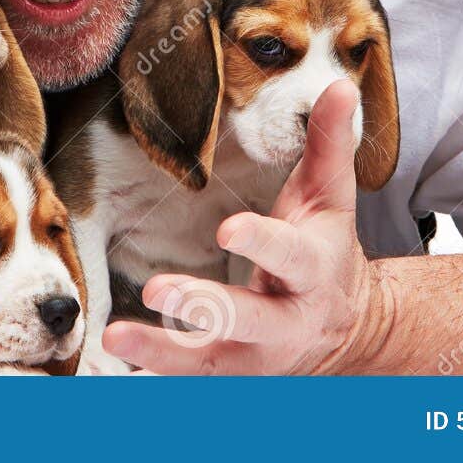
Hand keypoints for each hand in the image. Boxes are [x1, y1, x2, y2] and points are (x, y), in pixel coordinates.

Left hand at [102, 83, 384, 373]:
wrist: (347, 329)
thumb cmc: (325, 247)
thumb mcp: (330, 196)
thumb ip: (328, 142)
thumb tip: (338, 85)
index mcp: (313, 269)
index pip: (289, 254)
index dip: (261, 243)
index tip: (228, 230)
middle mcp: (287, 320)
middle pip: (247, 318)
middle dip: (205, 306)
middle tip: (159, 291)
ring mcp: (257, 355)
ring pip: (209, 359)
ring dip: (162, 351)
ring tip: (117, 335)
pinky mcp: (231, 373)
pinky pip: (189, 377)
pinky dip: (154, 368)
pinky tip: (115, 351)